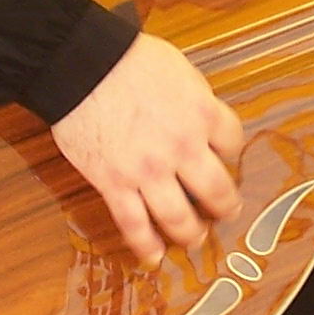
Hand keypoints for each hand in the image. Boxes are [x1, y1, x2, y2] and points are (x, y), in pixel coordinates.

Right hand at [50, 33, 242, 267]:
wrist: (81, 63)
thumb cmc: (125, 57)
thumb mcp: (177, 68)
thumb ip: (193, 97)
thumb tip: (198, 113)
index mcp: (202, 113)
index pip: (232, 142)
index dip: (231, 152)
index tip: (225, 157)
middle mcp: (182, 148)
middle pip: (217, 189)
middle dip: (225, 205)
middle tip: (226, 210)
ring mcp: (149, 170)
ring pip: (179, 217)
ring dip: (191, 232)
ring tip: (196, 238)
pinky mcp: (114, 183)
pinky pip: (134, 224)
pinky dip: (146, 245)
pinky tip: (154, 256)